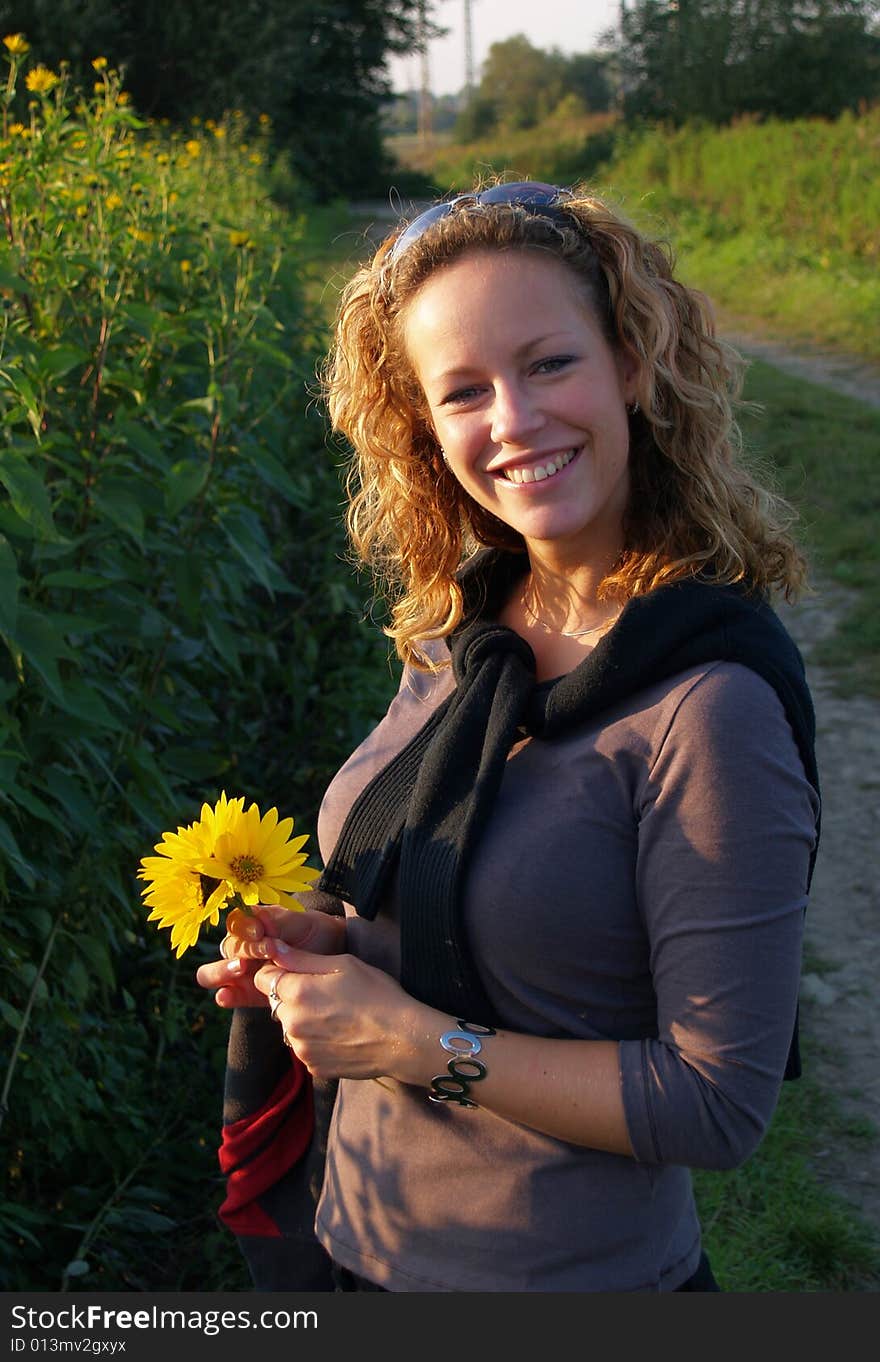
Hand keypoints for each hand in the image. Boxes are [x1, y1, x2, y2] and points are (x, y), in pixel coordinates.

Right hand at [195, 904, 346, 1008]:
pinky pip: (228, 995)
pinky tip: (227, 996)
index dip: (243, 927)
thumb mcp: (302, 921)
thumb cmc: (316, 933)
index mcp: (253, 924)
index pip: (236, 923)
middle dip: (240, 950)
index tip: (260, 932)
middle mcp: (243, 947)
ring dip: (222, 971)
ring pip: (213, 972)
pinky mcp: (248, 993)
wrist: (333, 956)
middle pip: (226, 948)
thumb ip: (279, 920)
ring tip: (241, 969)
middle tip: (260, 954)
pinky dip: (224, 996)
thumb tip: (257, 919)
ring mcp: (242, 971)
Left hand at [253, 944, 438, 1083]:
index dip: (279, 971)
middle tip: (326, 994)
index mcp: (297, 993)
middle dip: (293, 996)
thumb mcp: (343, 965)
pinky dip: (315, 1041)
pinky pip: (304, 1048)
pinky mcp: (313, 1067)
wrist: (401, 1039)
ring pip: (290, 1027)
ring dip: (303, 1020)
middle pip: (276, 1003)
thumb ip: (302, 958)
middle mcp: (291, 1024)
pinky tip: (340, 1035)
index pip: (263, 978)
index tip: (299, 972)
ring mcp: (301, 1049)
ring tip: (336, 1016)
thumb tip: (272, 948)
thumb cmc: (377, 995)